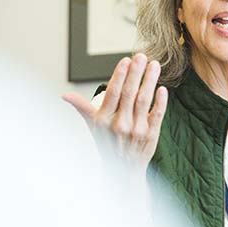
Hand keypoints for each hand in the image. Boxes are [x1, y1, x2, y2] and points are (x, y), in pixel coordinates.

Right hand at [62, 53, 167, 171]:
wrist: (123, 170)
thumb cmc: (107, 143)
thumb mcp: (92, 126)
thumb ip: (81, 107)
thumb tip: (64, 95)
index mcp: (104, 119)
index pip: (113, 93)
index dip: (120, 76)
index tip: (126, 60)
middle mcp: (120, 124)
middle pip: (129, 93)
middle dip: (136, 73)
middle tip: (141, 56)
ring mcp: (137, 129)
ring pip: (144, 100)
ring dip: (150, 81)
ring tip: (154, 65)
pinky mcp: (151, 134)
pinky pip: (157, 115)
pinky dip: (160, 102)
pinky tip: (162, 88)